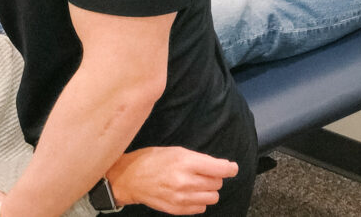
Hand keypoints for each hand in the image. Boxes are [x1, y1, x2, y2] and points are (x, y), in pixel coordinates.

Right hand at [107, 147, 237, 214]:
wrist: (129, 178)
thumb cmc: (151, 160)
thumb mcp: (175, 151)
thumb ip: (198, 159)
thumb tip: (222, 167)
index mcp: (185, 162)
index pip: (219, 169)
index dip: (229, 168)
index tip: (231, 167)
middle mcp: (185, 181)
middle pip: (217, 183)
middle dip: (213, 177)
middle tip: (200, 172)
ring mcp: (181, 198)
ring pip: (212, 197)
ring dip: (207, 190)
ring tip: (195, 184)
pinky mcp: (178, 209)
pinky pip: (201, 208)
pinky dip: (198, 201)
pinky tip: (188, 193)